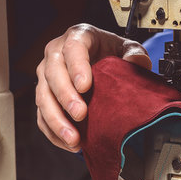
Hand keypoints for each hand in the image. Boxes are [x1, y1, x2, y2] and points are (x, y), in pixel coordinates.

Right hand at [35, 24, 150, 151]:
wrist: (101, 57)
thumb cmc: (111, 51)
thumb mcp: (127, 47)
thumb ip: (135, 53)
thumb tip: (138, 61)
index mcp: (78, 37)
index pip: (73, 48)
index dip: (77, 67)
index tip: (85, 86)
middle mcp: (57, 53)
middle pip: (52, 74)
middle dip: (65, 96)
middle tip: (81, 114)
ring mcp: (47, 74)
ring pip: (42, 97)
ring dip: (56, 119)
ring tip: (73, 138)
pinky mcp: (45, 94)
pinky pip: (42, 114)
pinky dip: (53, 131)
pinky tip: (68, 142)